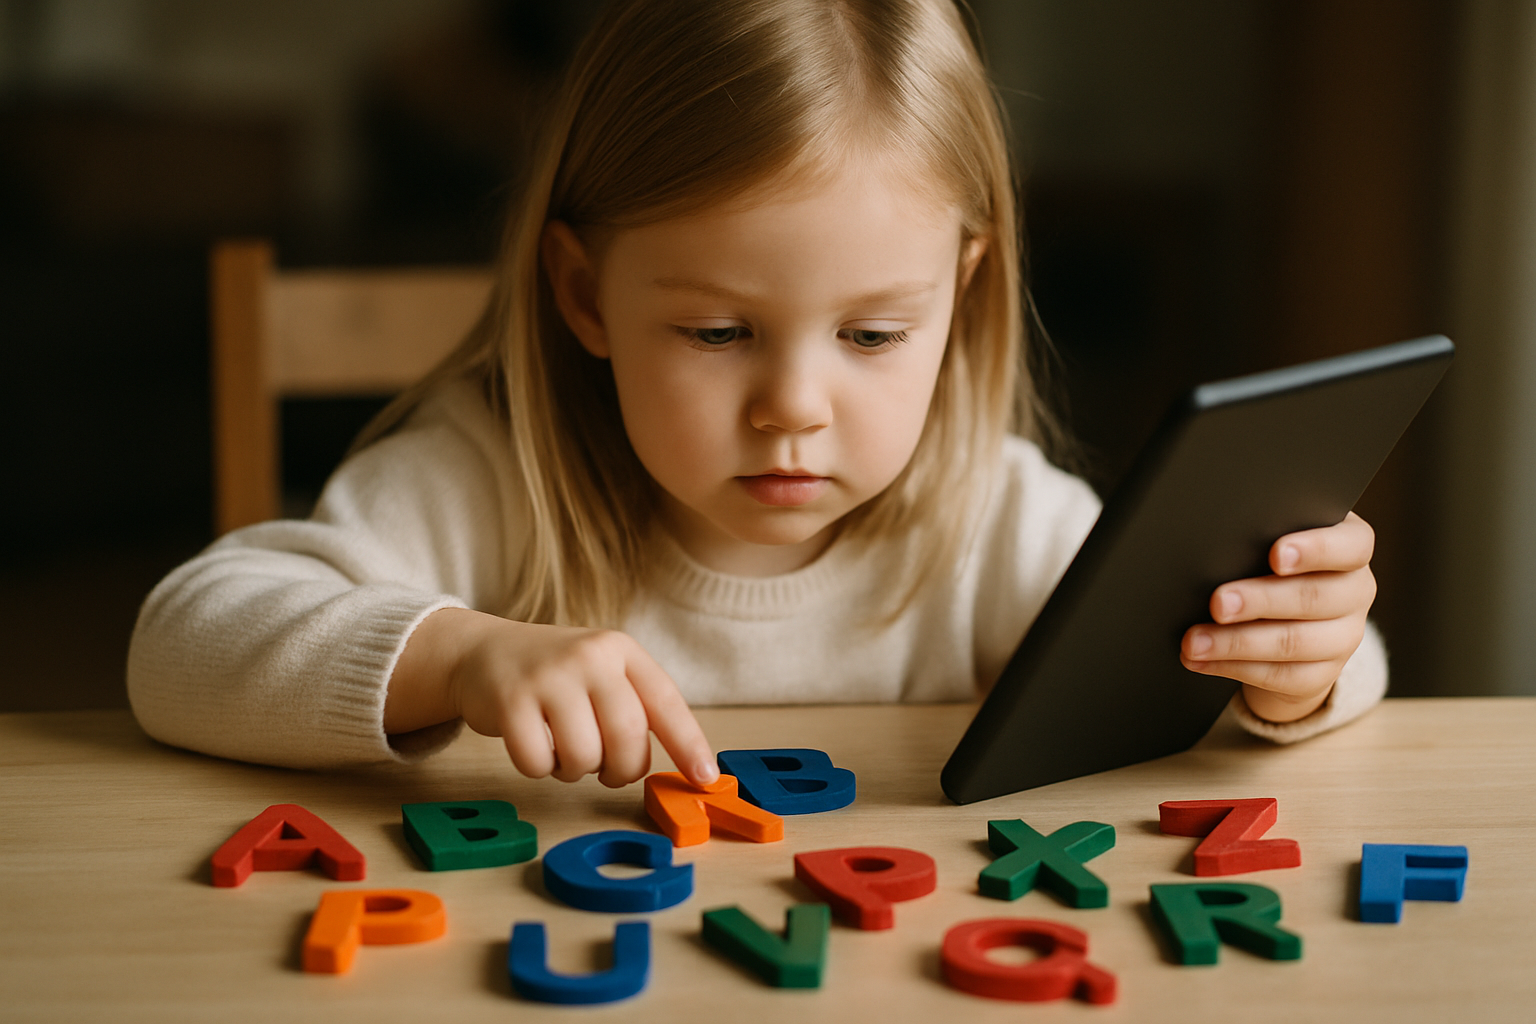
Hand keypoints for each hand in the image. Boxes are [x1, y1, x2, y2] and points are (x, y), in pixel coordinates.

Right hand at [385, 608, 716, 787]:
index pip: (666, 702)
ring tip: (561, 747)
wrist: (484, 651)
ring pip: (583, 756)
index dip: (689, 744)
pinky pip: (537, 763)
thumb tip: (689, 766)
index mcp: (621, 650)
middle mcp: (590, 657)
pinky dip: (536, 767)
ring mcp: (548, 676)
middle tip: (605, 770)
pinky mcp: (510, 700)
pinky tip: (531, 743)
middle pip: (626, 738)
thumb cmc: (557, 676)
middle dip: (620, 770)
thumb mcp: (603, 673)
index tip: (706, 779)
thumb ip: (638, 708)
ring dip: (574, 770)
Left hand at [1180, 512, 1375, 722]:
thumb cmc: (1270, 565)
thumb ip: (1258, 539)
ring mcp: (1345, 637)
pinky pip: (1279, 675)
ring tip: (1194, 641)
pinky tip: (1200, 660)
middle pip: (1314, 597)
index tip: (1276, 555)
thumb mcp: (1270, 544)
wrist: (1285, 623)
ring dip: (1236, 642)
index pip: (1351, 546)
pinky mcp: (1323, 674)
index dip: (1315, 550)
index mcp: (1350, 548)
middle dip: (1260, 600)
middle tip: (1218, 603)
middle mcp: (1356, 591)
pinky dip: (1232, 667)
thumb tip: (1212, 547)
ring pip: (1293, 642)